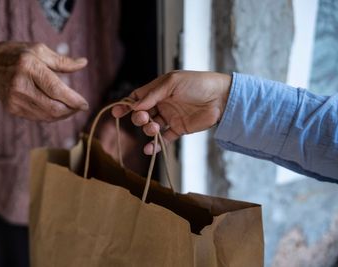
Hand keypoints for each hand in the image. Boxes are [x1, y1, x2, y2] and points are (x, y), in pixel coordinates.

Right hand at [0, 41, 88, 120]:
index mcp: (28, 67)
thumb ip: (63, 61)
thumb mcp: (39, 50)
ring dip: (63, 115)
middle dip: (71, 110)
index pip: (56, 90)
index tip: (85, 104)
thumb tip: (84, 63)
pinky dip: (51, 116)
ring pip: (47, 116)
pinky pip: (38, 117)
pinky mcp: (12, 109)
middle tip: (80, 107)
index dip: (73, 100)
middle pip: (53, 107)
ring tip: (71, 108)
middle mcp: (20, 85)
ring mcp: (14, 99)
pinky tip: (58, 109)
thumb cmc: (18, 54)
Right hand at [112, 71, 231, 154]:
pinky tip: (149, 149)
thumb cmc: (197, 83)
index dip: (127, 105)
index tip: (117, 112)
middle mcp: (162, 104)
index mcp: (159, 90)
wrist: (221, 97)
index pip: (138, 98)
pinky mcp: (178, 129)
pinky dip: (155, 145)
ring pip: (151, 127)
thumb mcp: (173, 82)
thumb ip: (153, 94)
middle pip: (142, 114)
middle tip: (144, 119)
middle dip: (139, 118)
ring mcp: (170, 117)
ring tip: (154, 128)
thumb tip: (135, 106)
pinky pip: (164, 139)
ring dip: (148, 130)